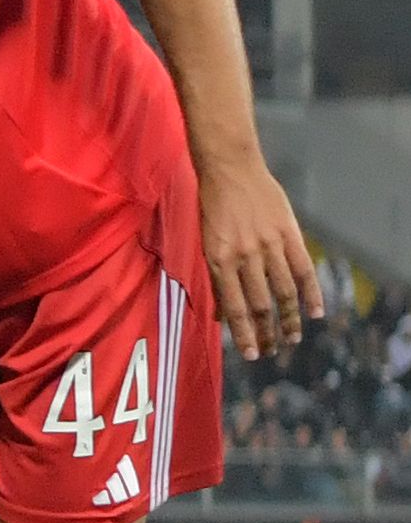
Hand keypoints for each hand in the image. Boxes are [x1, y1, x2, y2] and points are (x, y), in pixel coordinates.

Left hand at [196, 151, 318, 357]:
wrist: (229, 168)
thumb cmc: (213, 207)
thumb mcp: (206, 241)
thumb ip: (216, 276)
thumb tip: (219, 314)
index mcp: (218, 259)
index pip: (234, 306)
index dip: (244, 334)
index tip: (252, 354)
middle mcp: (244, 255)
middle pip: (260, 304)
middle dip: (266, 332)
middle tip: (272, 351)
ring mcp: (268, 245)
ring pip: (283, 291)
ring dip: (289, 319)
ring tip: (292, 338)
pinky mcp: (288, 234)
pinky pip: (303, 269)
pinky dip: (311, 293)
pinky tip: (315, 313)